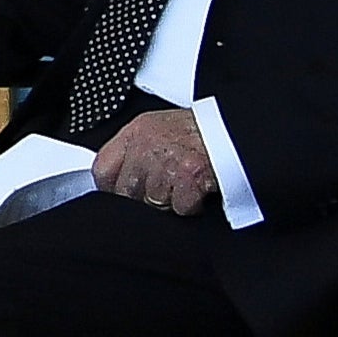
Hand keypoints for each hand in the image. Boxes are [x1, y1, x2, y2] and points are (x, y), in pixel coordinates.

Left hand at [91, 107, 220, 213]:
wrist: (234, 130)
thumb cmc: (200, 131)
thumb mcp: (159, 129)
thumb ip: (134, 151)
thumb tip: (116, 179)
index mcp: (137, 132)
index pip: (103, 168)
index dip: (110, 187)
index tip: (117, 195)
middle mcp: (147, 146)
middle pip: (126, 191)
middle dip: (143, 198)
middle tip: (163, 191)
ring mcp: (167, 162)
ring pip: (153, 202)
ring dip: (170, 202)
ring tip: (184, 186)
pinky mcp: (188, 177)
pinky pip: (180, 207)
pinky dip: (192, 205)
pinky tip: (199, 191)